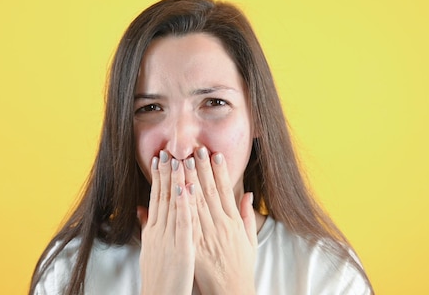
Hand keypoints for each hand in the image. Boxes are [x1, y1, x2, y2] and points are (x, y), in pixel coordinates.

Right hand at [138, 151, 194, 294]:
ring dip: (176, 181)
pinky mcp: (181, 249)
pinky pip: (184, 223)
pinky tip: (188, 188)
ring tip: (179, 160)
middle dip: (165, 173)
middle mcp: (159, 232)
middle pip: (163, 197)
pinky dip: (186, 204)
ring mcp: (169, 240)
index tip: (159, 158)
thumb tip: (141, 210)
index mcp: (153, 232)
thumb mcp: (149, 250)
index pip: (156, 198)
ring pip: (173, 205)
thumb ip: (146, 228)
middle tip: (167, 151)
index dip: (158, 177)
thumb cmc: (159, 278)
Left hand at [186, 146, 257, 294]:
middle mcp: (221, 225)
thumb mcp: (249, 240)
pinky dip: (184, 205)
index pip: (225, 190)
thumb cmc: (240, 267)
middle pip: (210, 191)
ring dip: (190, 179)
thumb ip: (247, 215)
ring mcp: (208, 235)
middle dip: (203, 168)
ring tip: (184, 160)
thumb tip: (247, 194)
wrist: (231, 291)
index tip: (214, 153)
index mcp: (233, 222)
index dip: (220, 171)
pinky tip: (179, 190)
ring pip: (197, 202)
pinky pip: (188, 221)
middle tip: (196, 148)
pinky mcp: (196, 245)